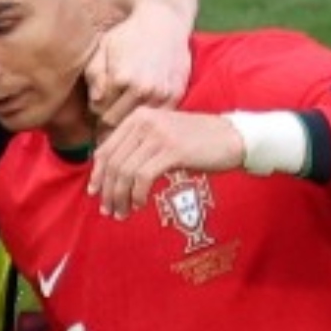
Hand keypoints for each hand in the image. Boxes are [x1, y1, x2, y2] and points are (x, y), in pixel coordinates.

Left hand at [85, 6, 191, 126]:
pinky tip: (142, 109)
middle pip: (118, 121)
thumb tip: (96, 102)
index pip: (99, 110)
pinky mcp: (176, 96)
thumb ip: (94, 75)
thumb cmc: (129, 34)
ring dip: (128, 121)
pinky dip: (148, 117)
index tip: (95, 109)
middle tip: (104, 119)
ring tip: (122, 115)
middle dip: (108, 121)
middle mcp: (143, 89)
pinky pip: (156, 117)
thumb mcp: (104, 47)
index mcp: (121, 78)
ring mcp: (162, 94)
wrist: (165, 23)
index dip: (94, 111)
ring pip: (138, 122)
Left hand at [87, 107, 244, 219]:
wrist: (233, 137)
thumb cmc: (201, 142)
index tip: (96, 194)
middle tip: (109, 211)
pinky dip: (137, 194)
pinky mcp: (172, 150)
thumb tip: (117, 173)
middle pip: (114, 163)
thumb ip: (142, 146)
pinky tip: (140, 204)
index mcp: (138, 117)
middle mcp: (143, 122)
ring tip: (123, 213)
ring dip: (121, 197)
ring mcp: (157, 135)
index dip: (98, 175)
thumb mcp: (165, 136)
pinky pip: (143, 177)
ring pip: (125, 172)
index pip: (106, 149)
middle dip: (108, 191)